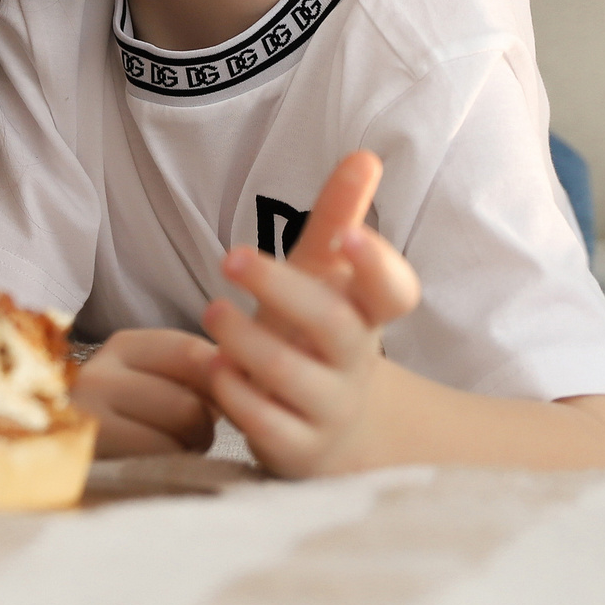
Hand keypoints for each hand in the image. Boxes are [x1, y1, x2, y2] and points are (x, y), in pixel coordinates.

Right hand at [70, 328, 219, 457]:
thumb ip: (195, 373)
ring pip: (181, 424)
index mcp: (123, 346)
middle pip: (192, 398)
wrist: (56, 459)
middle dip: (204, 427)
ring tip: (171, 450)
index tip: (228, 404)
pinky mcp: (89, 445)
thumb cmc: (123, 424)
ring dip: (189, 446)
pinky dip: (168, 464)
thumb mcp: (151, 384)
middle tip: (190, 439)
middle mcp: (101, 370)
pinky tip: (152, 465)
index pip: (193, 352)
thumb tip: (250, 372)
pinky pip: (159, 453)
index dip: (224, 382)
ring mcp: (90, 408)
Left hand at [202, 150, 421, 477]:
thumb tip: (365, 155)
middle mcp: (355, 362)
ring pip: (295, 376)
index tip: (350, 236)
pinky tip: (211, 369)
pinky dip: (237, 395)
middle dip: (284, 289)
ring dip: (248, 340)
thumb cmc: (319, 335)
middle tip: (231, 255)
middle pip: (335, 325)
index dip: (378, 265)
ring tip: (212, 310)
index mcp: (366, 315)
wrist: (335, 430)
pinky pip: (268, 424)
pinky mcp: (296, 448)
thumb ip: (338, 218)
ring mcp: (329, 409)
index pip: (393, 291)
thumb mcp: (326, 278)